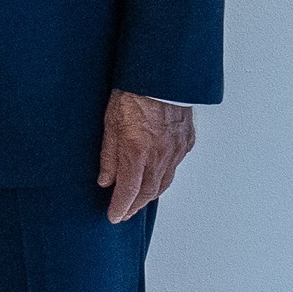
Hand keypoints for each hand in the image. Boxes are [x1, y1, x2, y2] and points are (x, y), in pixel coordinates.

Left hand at [98, 92, 194, 224]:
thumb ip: (109, 155)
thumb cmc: (133, 93)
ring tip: (138, 201)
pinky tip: (157, 177)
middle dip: (135, 206)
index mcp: (137, 152)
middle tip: (124, 213)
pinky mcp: (186, 141)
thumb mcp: (110, 122)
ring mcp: (176, 149)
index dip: (120, 207)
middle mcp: (159, 155)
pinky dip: (164, 177)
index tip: (113, 217)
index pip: (128, 191)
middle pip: (148, 192)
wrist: (162, 74)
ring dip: (150, 195)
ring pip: (164, 182)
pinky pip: (174, 166)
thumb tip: (105, 180)